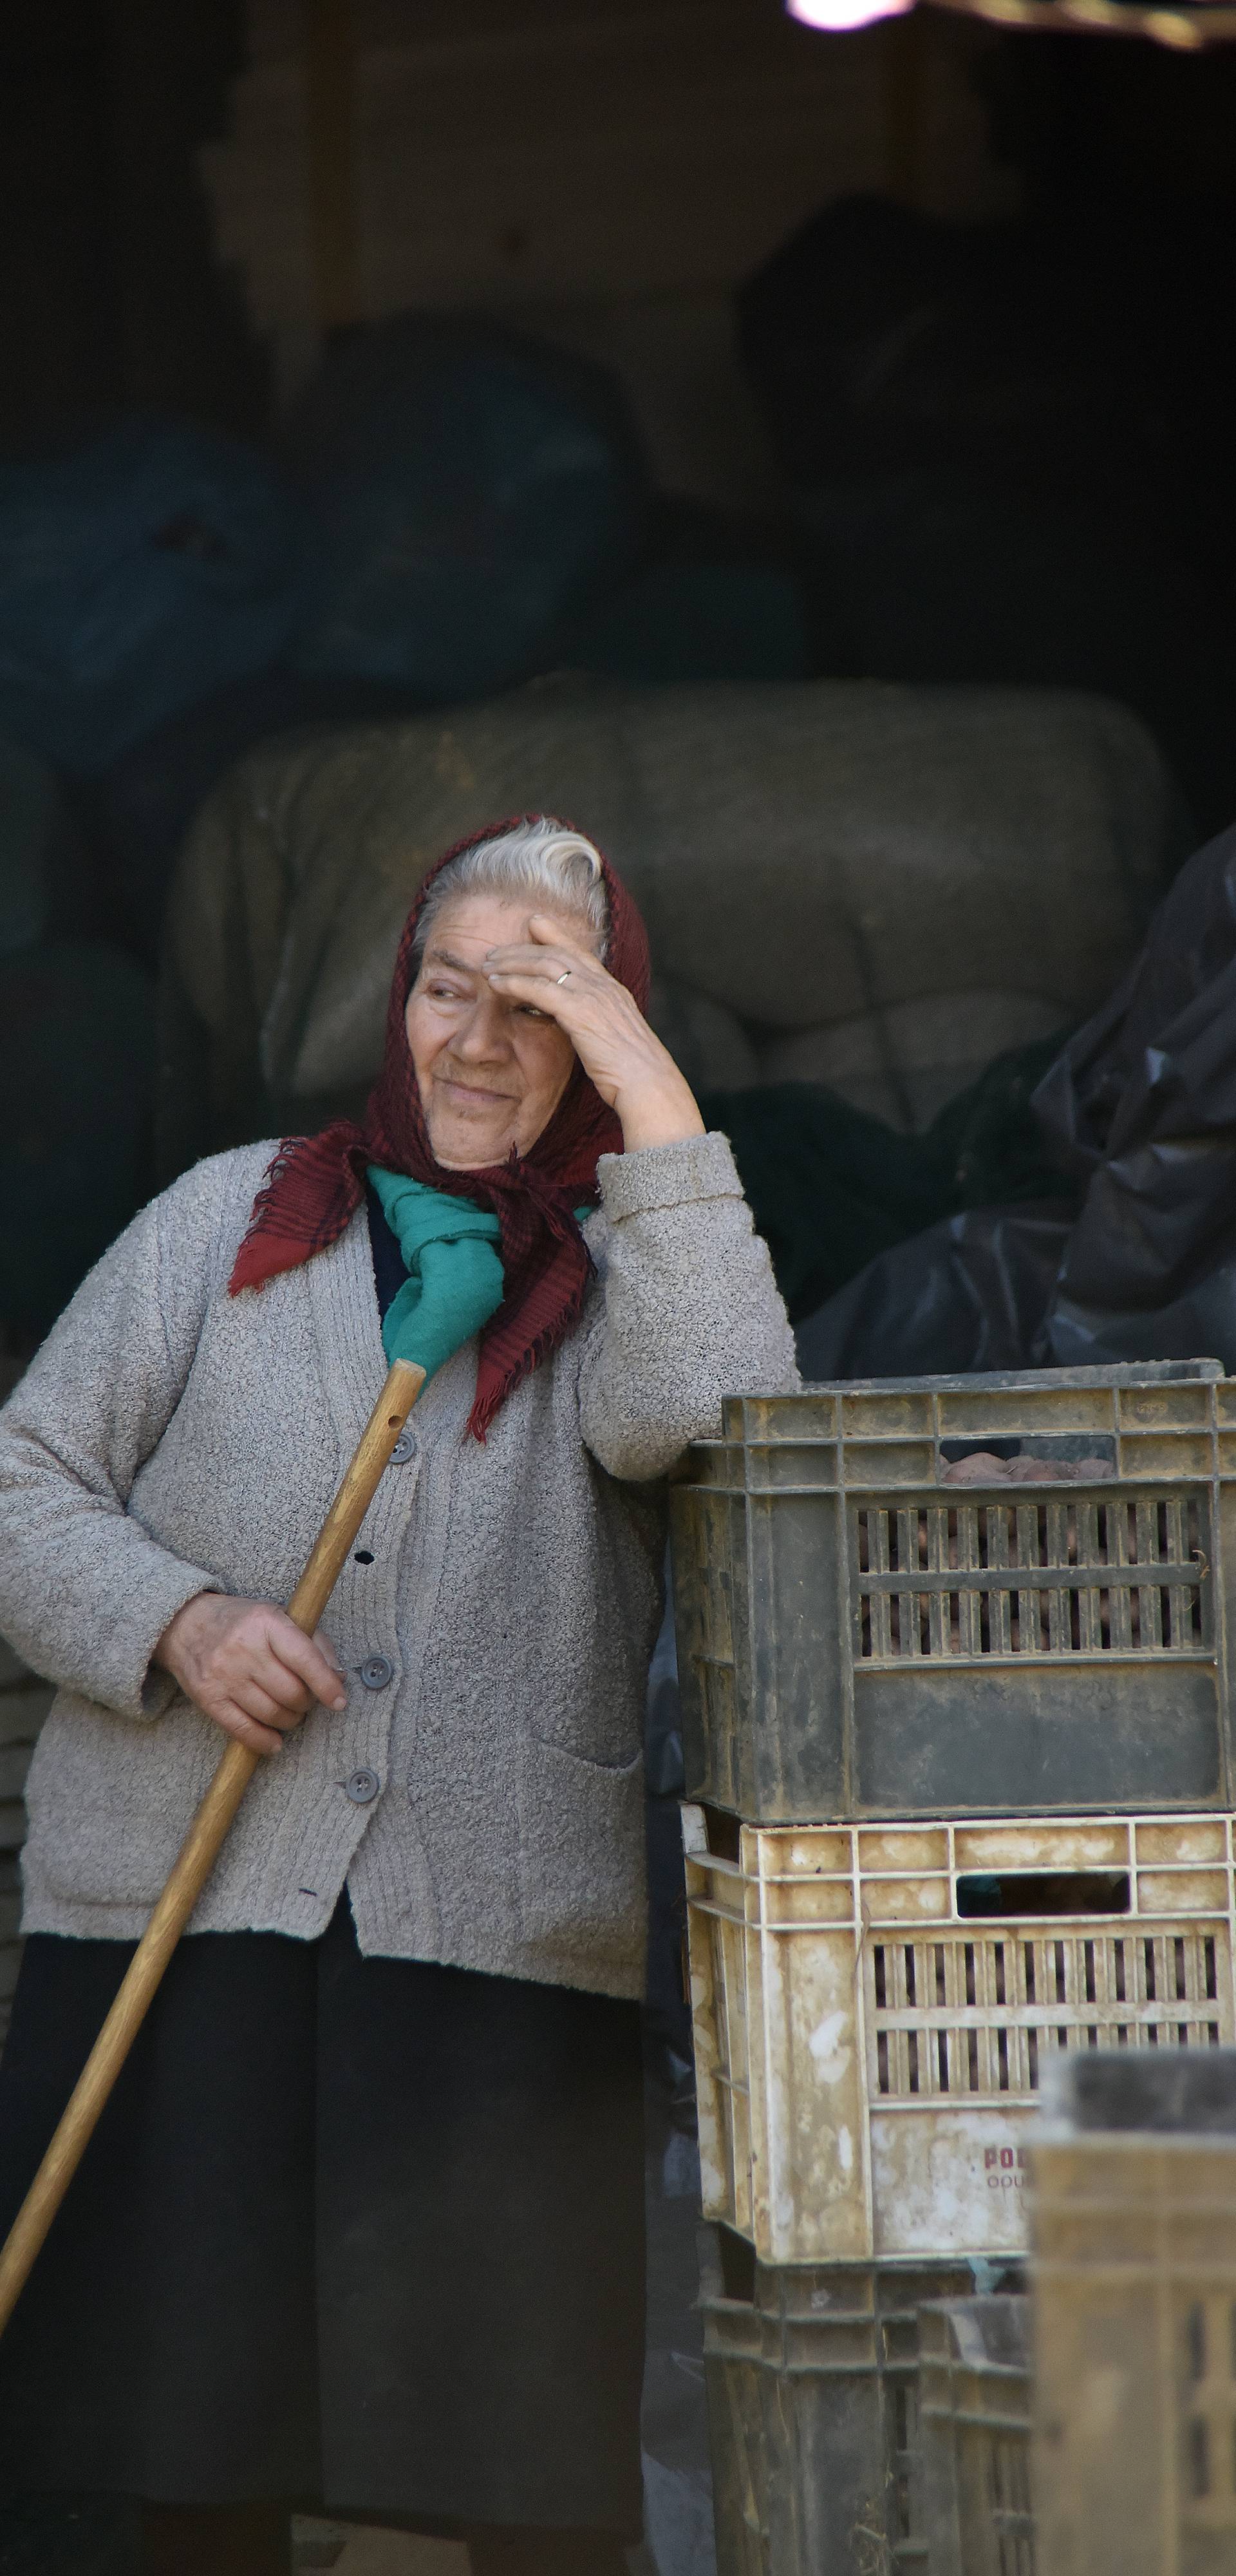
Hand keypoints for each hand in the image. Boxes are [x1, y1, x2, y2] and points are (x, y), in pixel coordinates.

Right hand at [153, 1593, 347, 1756]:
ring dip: (289, 1721)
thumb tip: (338, 1677)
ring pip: (272, 1714)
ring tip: (289, 1713)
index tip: (339, 1701)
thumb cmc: (242, 1623)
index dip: (326, 1684)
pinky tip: (274, 1742)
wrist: (187, 1625)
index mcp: (266, 1622)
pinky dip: (264, 1741)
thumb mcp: (278, 1618)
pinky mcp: (208, 1698)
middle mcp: (243, 1648)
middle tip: (305, 1699)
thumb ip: (313, 1643)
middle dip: (306, 1703)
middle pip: (291, 1692)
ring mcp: (223, 1674)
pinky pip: (243, 1730)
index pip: (304, 1658)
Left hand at [483, 916, 705, 1151]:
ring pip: (545, 965)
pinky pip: (540, 990)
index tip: (535, 923)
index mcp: (613, 991)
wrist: (648, 1085)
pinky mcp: (581, 1013)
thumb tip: (580, 1026)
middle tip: (496, 951)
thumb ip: (597, 1024)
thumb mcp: (614, 1040)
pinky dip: (515, 983)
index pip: (580, 953)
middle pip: (557, 954)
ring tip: (488, 966)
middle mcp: (604, 987)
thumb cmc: (632, 1073)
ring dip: (512, 963)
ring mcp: (593, 997)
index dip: (556, 935)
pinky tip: (496, 984)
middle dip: (523, 948)